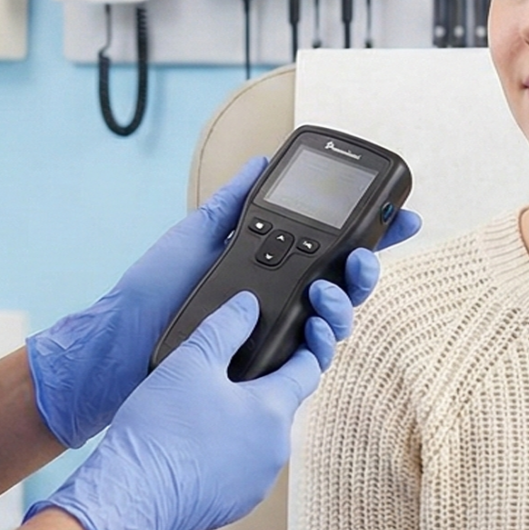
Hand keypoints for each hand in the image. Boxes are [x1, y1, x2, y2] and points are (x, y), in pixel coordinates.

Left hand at [28, 159, 422, 446]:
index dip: (371, 234)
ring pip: (338, 320)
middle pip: (346, 285)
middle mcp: (281, 301)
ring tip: (328, 288)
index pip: (331, 248)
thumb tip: (260, 161)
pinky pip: (316, 359)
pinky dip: (326, 339)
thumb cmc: (154, 291)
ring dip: (347, 302)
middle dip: (367, 268)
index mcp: (269, 267)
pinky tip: (318, 325)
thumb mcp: (195, 234)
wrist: (125, 341)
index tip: (403, 215)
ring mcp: (277, 335)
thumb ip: (233, 202)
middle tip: (361, 256)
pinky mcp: (269, 368)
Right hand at [29, 291, 329, 529]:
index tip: (294, 339)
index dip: (301, 350)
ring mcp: (257, 484)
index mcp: (273, 412)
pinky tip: (193, 446)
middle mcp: (275, 452)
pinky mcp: (234, 505)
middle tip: (228, 374)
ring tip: (204, 411)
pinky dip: (224, 456)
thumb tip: (248, 304)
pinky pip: (238, 470)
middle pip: (280, 408)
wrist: (132, 496)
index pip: (306, 371)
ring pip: (258, 441)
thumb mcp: (191, 361)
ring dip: (241, 425)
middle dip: (260, 389)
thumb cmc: (161, 429)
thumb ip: (226, 326)